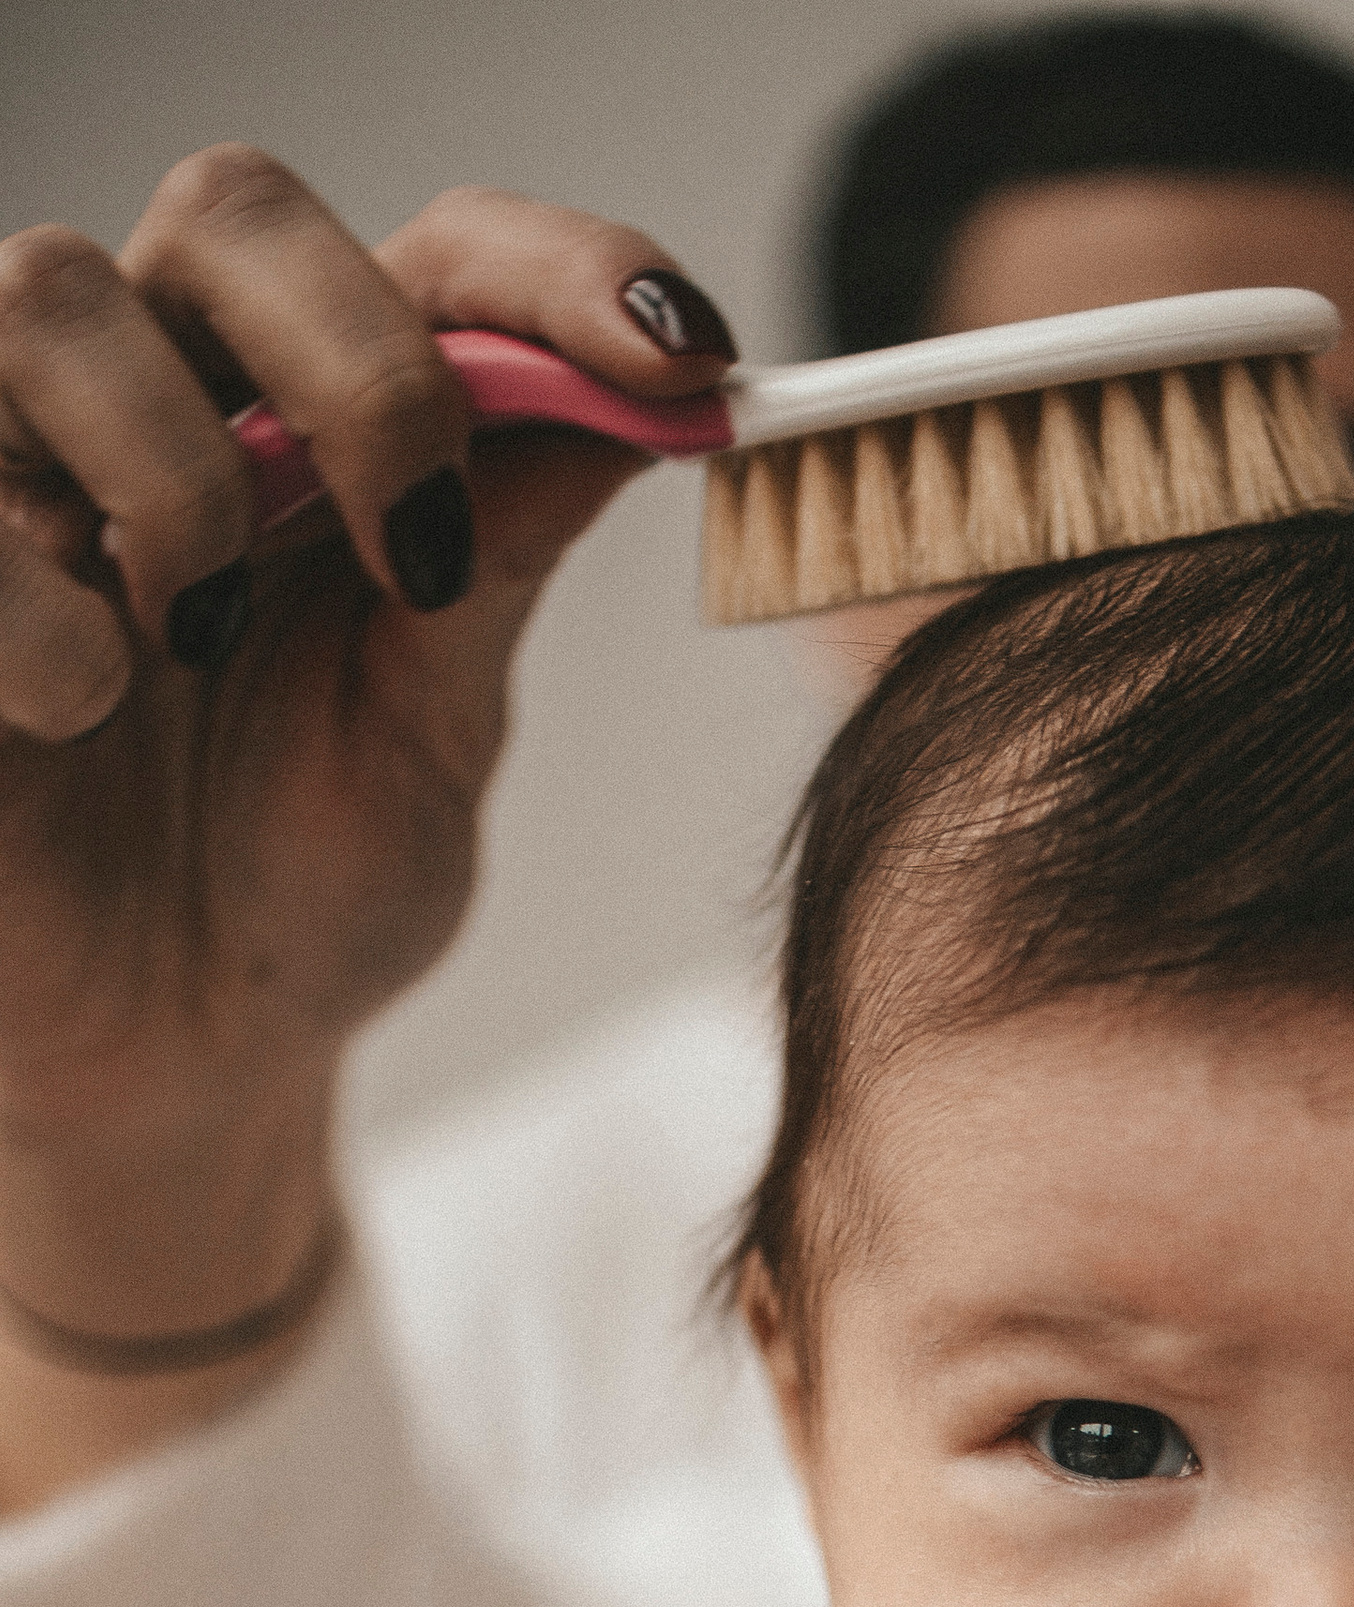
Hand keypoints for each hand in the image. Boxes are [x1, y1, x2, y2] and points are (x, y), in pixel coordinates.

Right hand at [0, 156, 735, 1376]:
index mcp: (321, 417)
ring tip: (202, 638)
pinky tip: (91, 710)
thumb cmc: (307, 882)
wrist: (183, 1052)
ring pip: (55, 297)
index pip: (440, 254)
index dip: (562, 271)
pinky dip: (42, 610)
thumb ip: (498, 564)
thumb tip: (627, 407)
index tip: (686, 368)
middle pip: (233, 207)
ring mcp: (21, 473)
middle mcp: (167, 395)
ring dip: (174, 473)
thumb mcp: (434, 733)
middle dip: (357, 358)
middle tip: (415, 542)